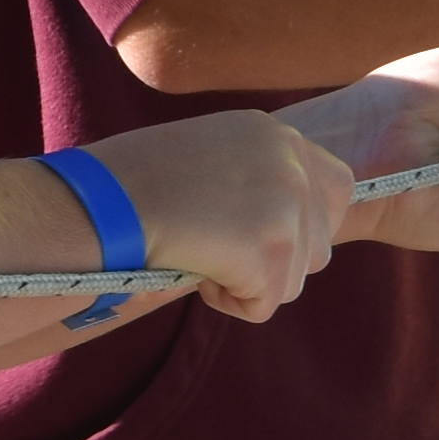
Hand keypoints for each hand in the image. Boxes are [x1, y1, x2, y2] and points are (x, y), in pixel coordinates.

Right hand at [74, 109, 357, 320]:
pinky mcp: (274, 249)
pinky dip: (229, 302)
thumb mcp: (205, 156)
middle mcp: (292, 160)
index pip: (336, 188)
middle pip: (320, 242)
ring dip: (249, 282)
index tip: (259, 236)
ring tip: (199, 253)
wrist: (102, 203)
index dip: (302, 224)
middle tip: (215, 247)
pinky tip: (194, 270)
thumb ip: (251, 177)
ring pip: (295, 278)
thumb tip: (274, 225)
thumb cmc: (130, 185)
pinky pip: (265, 305)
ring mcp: (288, 203)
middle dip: (274, 261)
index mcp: (274, 134)